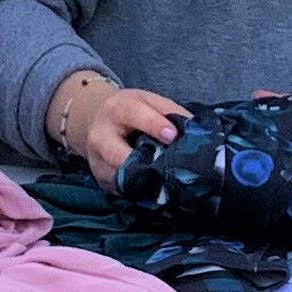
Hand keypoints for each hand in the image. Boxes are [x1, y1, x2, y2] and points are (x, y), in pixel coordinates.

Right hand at [72, 86, 186, 179]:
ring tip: (164, 179)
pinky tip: (153, 186)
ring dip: (142, 181)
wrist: (96, 120)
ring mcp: (97, 161)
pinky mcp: (100, 179)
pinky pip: (120, 189)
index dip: (154, 125)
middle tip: (166, 165)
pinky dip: (138, 189)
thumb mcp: (149, 101)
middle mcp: (100, 136)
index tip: (173, 136)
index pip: (133, 115)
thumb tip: (194, 131)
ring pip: (118, 177)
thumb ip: (171, 112)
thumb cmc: (131, 110)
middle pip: (114, 153)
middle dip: (140, 161)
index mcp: (116, 109)